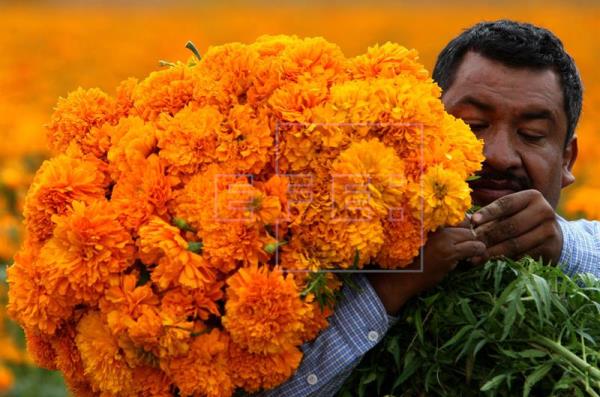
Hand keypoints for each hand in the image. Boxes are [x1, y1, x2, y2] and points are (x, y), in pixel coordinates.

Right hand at [368, 220, 484, 314]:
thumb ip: (438, 232)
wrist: (400, 277)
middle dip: (470, 234)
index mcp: (429, 220)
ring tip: (472, 252)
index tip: (463, 235)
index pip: (457, 215)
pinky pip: (474, 247)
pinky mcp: (449, 252)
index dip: (463, 226)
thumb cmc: (410, 260)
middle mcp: (435, 225)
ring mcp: (443, 238)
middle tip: (468, 245)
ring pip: (472, 234)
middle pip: (466, 224)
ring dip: (475, 243)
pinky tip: (473, 258)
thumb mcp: (422, 240)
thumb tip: (463, 226)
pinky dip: (478, 251)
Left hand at [471, 189, 562, 264]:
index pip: (506, 204)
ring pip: (515, 243)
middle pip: (510, 225)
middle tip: (471, 244)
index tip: (473, 220)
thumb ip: (493, 215)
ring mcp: (549, 230)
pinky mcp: (551, 248)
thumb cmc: (523, 220)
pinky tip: (491, 263)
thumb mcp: (512, 212)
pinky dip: (505, 260)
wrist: (553, 237)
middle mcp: (544, 210)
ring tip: (476, 257)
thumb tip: (467, 222)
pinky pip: (523, 256)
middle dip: (488, 236)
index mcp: (532, 196)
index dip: (488, 212)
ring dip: (493, 252)